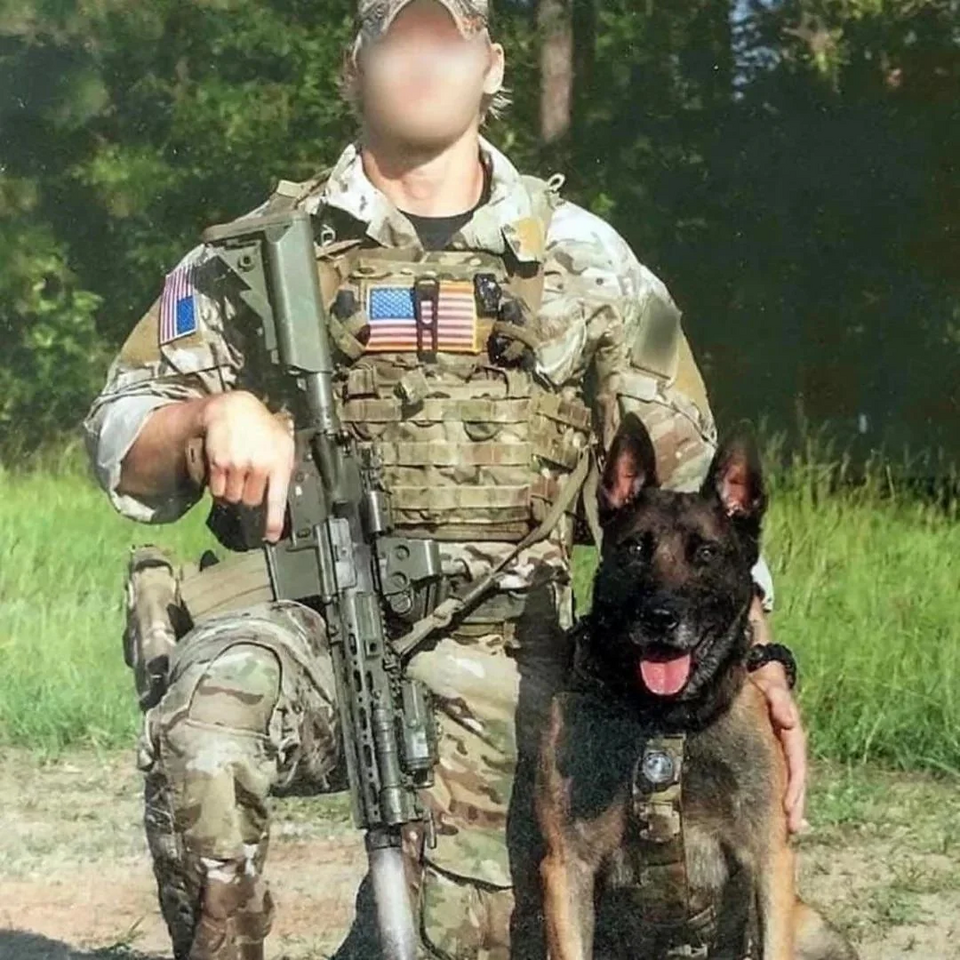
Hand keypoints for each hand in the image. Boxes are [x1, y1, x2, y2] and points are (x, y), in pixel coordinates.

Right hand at [199, 391, 294, 542]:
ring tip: (240, 470)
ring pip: (234, 497)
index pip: (277, 498)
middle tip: (251, 478)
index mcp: (279, 462)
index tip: (270, 536)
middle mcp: (259, 464)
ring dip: (234, 490)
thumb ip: (285, 469)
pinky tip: (227, 469)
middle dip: (250, 495)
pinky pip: (218, 489)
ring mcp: (238, 464)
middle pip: (251, 501)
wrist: (234, 409)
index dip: (273, 521)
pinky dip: (221, 485)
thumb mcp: (284, 444)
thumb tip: (284, 496)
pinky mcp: (219, 463)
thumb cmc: (263, 428)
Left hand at [749, 659, 807, 833]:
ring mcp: (780, 748)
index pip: (796, 765)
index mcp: (791, 734)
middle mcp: (789, 745)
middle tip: (793, 829)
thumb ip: (780, 701)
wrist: (756, 672)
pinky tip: (775, 813)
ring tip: (790, 830)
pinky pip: (774, 774)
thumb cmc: (765, 681)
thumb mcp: (772, 686)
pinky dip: (776, 793)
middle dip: (796, 804)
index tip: (790, 809)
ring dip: (790, 804)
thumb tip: (789, 722)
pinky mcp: (768, 749)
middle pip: (795, 779)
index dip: (795, 787)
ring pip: (787, 780)